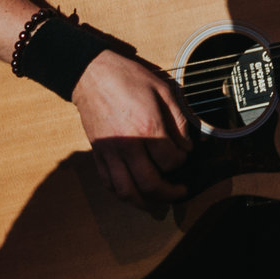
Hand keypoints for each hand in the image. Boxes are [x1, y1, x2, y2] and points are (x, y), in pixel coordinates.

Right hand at [72, 50, 196, 209]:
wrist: (92, 75)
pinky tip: (134, 191)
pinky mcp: (97, 154)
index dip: (183, 160)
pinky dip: (122, 193)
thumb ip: (178, 119)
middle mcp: (128, 145)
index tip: (185, 154)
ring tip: (158, 202)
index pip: (171, 160)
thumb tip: (187, 144)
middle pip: (151, 184)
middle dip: (169, 193)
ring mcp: (110, 153)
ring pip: (127, 191)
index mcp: (148, 128)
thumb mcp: (163, 89)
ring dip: (145, 203)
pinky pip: (109, 183)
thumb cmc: (128, 79)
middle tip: (180, 192)